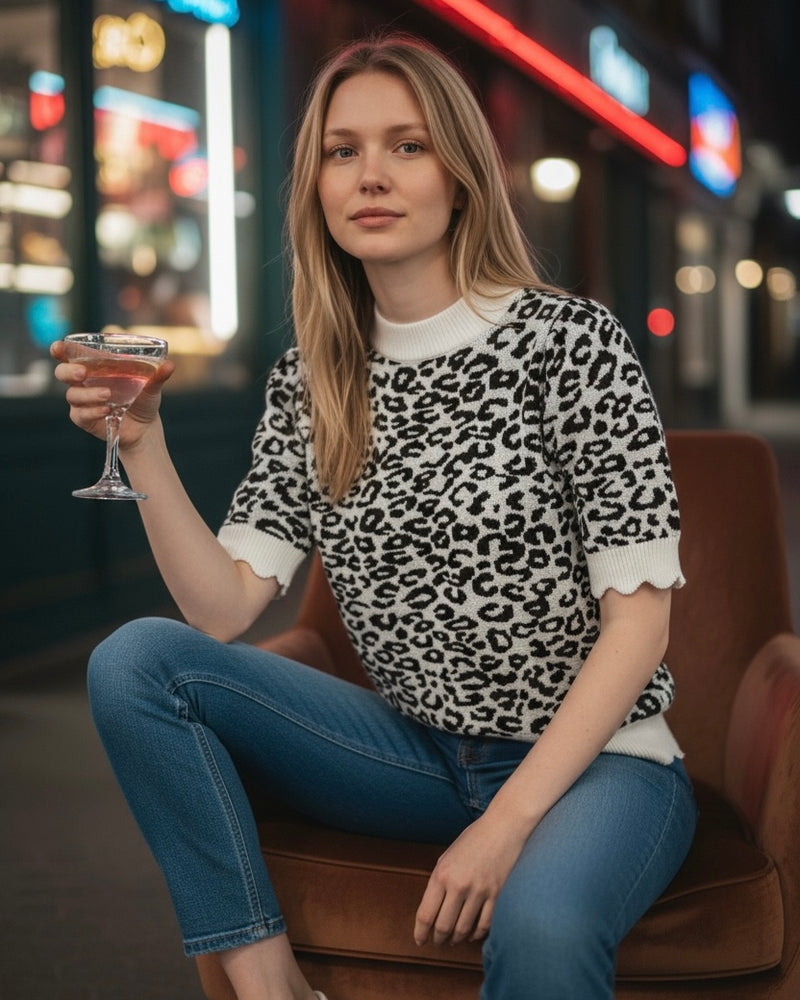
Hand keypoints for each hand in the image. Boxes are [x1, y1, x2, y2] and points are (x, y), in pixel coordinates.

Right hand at [50, 340, 174, 448]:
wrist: (145, 428)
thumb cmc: (143, 399)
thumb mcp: (152, 386)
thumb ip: (158, 375)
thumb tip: (170, 365)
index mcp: (95, 367)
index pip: (71, 354)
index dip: (61, 350)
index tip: (59, 347)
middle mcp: (84, 382)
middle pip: (62, 372)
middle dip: (69, 371)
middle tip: (83, 373)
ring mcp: (82, 401)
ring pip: (72, 395)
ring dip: (88, 394)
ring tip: (107, 396)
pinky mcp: (84, 419)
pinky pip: (79, 414)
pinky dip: (91, 411)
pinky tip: (106, 411)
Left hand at [414, 810, 530, 946]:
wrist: (503, 827)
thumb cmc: (473, 839)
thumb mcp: (447, 855)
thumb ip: (439, 881)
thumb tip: (433, 908)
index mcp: (441, 874)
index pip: (426, 914)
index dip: (420, 932)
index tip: (420, 940)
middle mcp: (459, 885)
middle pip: (443, 926)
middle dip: (438, 939)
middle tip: (437, 942)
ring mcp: (479, 891)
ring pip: (463, 929)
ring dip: (456, 939)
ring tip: (453, 940)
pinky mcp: (497, 895)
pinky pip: (484, 925)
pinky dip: (476, 935)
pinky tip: (472, 935)